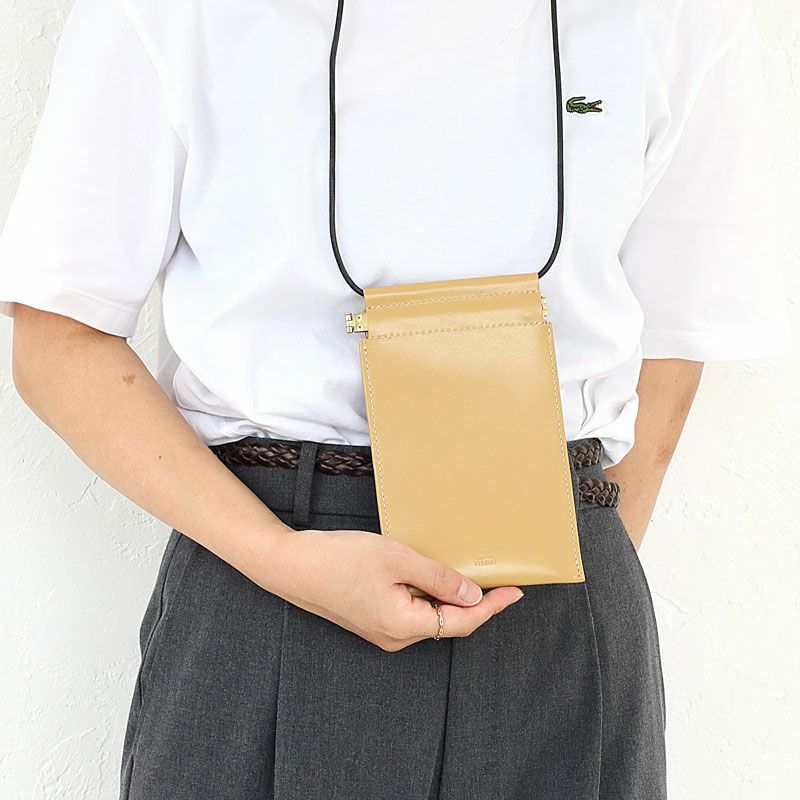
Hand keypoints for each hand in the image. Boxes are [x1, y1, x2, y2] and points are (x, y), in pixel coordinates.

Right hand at [270, 528, 524, 651]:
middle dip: (473, 601)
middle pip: (447, 621)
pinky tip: (429, 572)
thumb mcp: (397, 559)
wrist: (291, 565)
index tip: (515, 591)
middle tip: (495, 575)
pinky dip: (427, 595)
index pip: (463, 621)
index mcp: (404, 626)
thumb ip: (438, 578)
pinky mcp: (372, 619)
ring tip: (462, 569)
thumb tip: (471, 593)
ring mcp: (382, 631)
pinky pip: (411, 610)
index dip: (492, 606)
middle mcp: (395, 637)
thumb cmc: (339, 560)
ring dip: (448, 596)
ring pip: (429, 615)